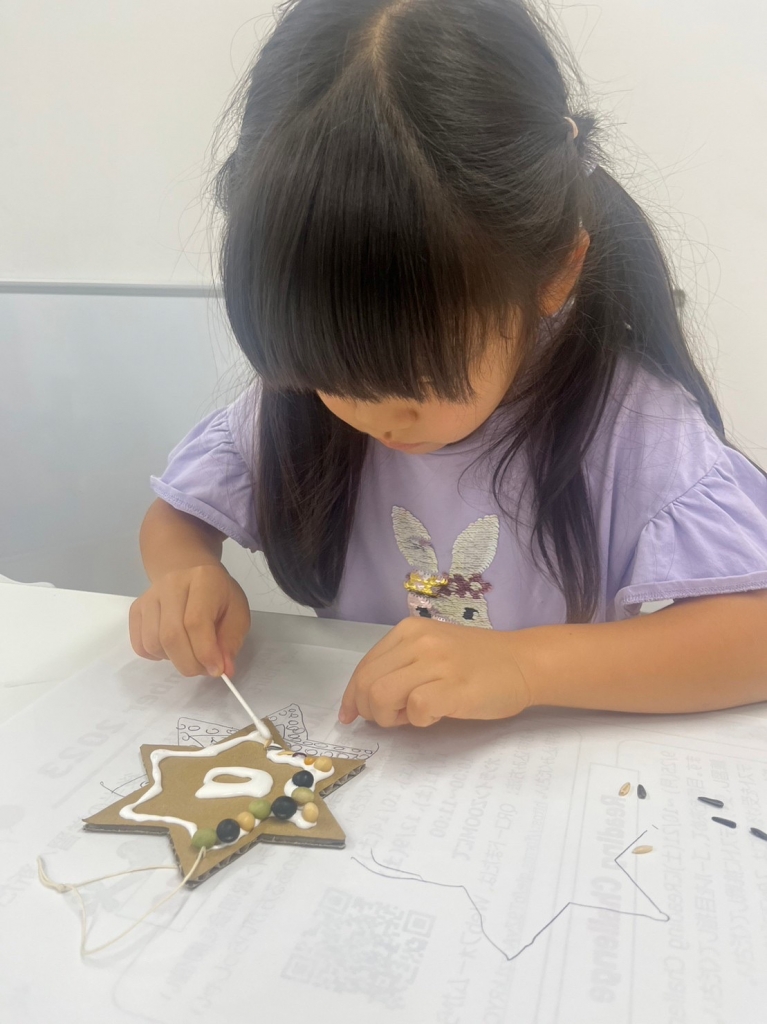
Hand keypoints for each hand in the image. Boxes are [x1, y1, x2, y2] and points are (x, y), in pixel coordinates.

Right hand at [129, 564, 250, 677]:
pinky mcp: (136, 609)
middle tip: (204, 669)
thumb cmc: (218, 595)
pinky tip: (173, 648)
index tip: (216, 670)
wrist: (190, 574)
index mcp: (202, 579)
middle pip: (171, 635)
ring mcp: (150, 596)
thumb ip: (231, 641)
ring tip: (191, 653)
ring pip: (153, 643)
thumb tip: (224, 670)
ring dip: (174, 660)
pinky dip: (157, 656)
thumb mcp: (237, 613)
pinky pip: (140, 645)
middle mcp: (171, 584)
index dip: (205, 652)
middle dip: (189, 663)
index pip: (196, 622)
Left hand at [338, 618, 532, 727]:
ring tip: (411, 717)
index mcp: (408, 630)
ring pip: (381, 695)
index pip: (364, 667)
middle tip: (391, 719)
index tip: (350, 715)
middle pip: (366, 683)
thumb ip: (401, 666)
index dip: (352, 696)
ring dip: (389, 717)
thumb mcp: (432, 651)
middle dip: (368, 710)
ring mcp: (436, 662)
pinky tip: (433, 716)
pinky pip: (415, 708)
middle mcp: (418, 640)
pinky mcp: (453, 687)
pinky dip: (417, 720)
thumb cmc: (478, 661)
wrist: (523, 663)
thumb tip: (366, 698)